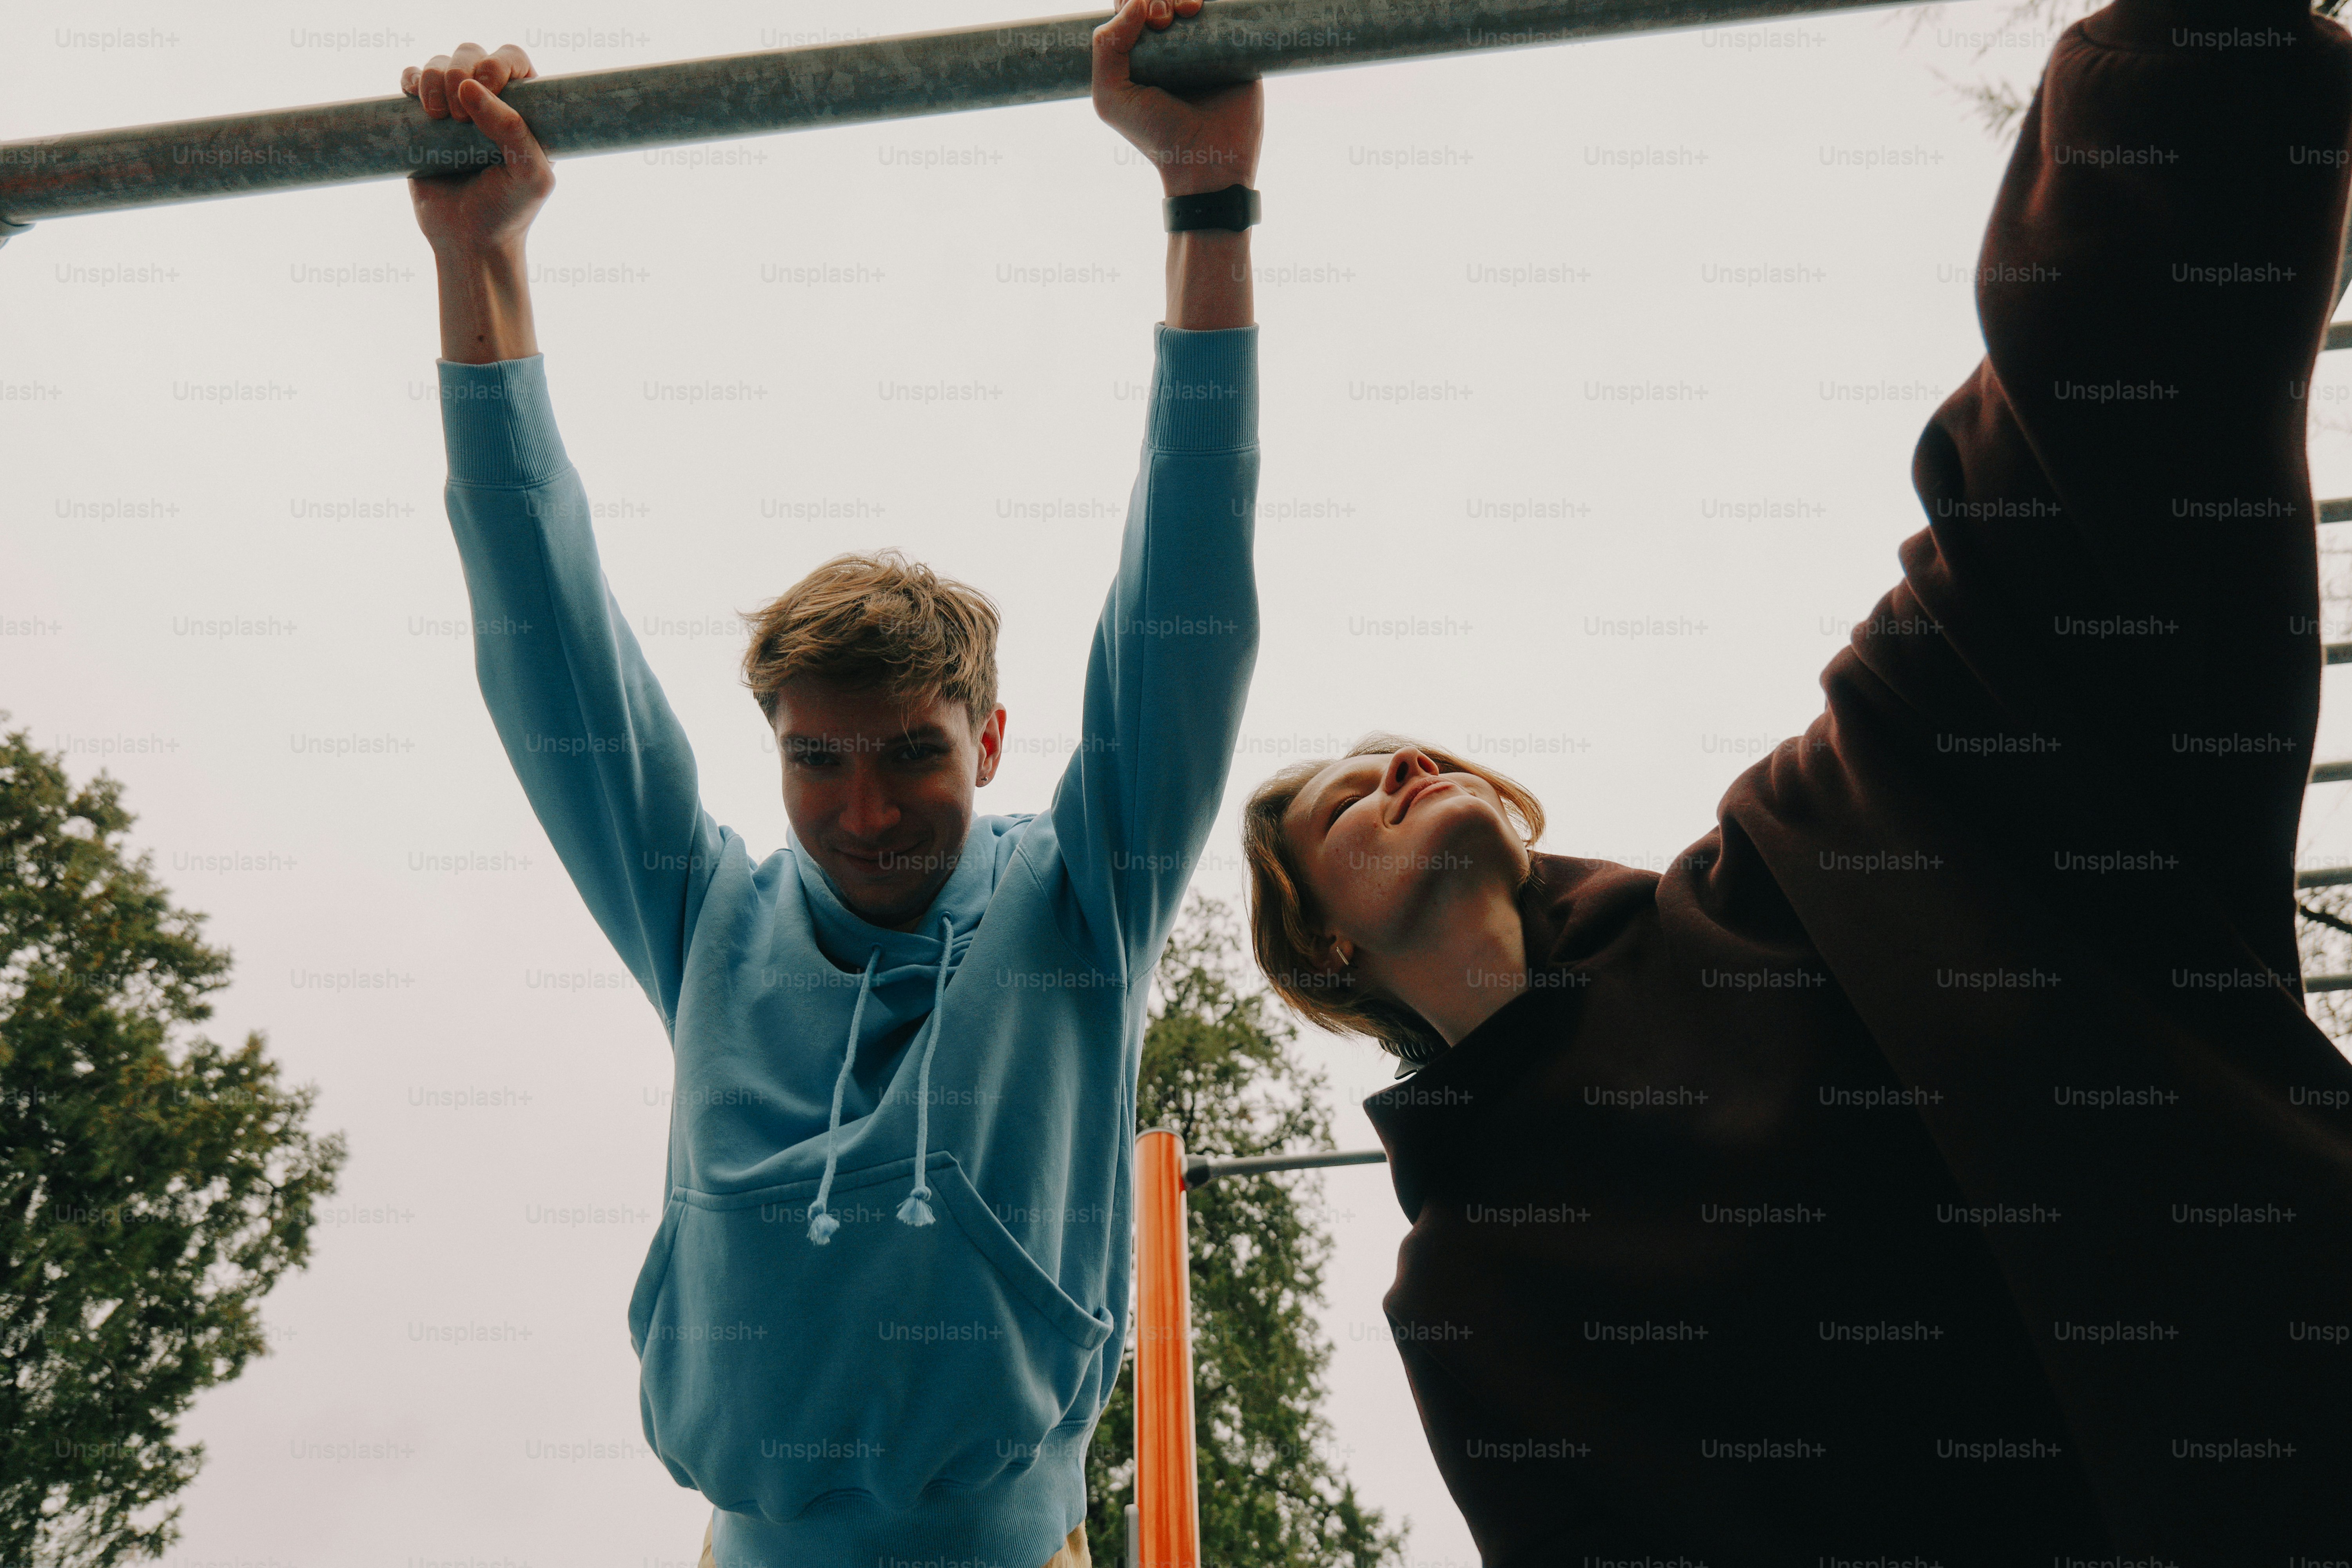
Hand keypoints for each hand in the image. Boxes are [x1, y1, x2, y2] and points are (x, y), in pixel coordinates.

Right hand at [400, 43, 553, 256]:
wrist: (469, 242)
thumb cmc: (508, 211)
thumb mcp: (529, 176)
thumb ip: (513, 130)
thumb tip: (469, 86)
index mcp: (524, 110)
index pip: (512, 59)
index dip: (498, 63)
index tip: (489, 87)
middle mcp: (489, 104)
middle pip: (471, 55)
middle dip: (460, 71)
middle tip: (460, 117)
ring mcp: (454, 110)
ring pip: (439, 63)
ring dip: (432, 76)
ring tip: (438, 116)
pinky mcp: (422, 121)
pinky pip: (411, 80)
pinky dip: (409, 80)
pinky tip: (415, 100)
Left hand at [1092, 0, 1263, 197]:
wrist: (1207, 161)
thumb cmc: (1156, 136)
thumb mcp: (1110, 98)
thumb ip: (1106, 47)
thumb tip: (1136, 2)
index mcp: (1139, 56)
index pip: (1130, 8)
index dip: (1132, 1)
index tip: (1143, 19)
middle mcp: (1171, 46)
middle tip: (1162, 20)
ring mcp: (1203, 45)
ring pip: (1188, 0)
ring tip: (1185, 11)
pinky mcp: (1233, 47)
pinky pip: (1222, 9)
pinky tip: (1198, 9)